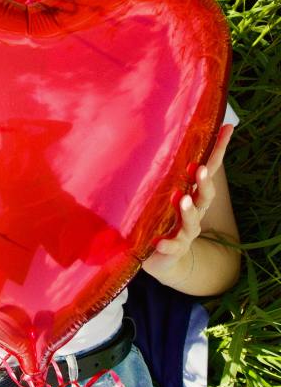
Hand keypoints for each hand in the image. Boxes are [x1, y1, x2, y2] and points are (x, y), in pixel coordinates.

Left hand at [142, 125, 233, 281]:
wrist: (163, 258)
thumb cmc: (163, 216)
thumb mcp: (164, 190)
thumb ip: (164, 169)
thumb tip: (159, 132)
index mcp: (193, 193)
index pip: (209, 168)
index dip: (219, 149)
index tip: (227, 129)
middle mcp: (194, 210)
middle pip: (204, 195)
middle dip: (204, 182)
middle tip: (201, 169)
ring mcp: (184, 231)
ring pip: (191, 220)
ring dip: (187, 210)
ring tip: (182, 199)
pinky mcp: (171, 249)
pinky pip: (170, 247)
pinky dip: (166, 245)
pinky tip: (160, 243)